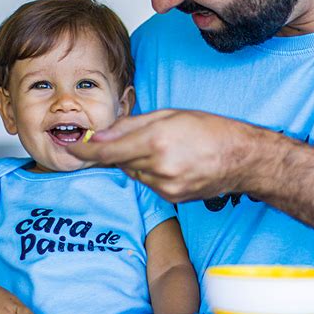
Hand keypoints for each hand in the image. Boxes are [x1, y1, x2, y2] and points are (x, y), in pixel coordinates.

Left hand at [68, 109, 259, 201]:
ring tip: (166, 149)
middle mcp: (158, 166)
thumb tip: (102, 133)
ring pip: (134, 173)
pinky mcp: (172, 198)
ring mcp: (166, 186)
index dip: (84, 149)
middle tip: (144, 137)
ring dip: (139, 161)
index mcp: (157, 140)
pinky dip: (152, 173)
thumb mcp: (171, 115)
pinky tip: (173, 163)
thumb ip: (132, 125)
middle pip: (120, 161)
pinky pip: (149, 184)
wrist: (243, 159)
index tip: (71, 146)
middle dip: (122, 149)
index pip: (107, 150)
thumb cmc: (212, 130)